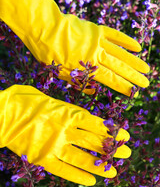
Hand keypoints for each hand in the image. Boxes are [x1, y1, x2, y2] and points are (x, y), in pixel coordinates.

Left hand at [0, 0, 149, 95]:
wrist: (43, 28)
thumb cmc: (50, 54)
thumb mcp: (61, 73)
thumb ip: (80, 82)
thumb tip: (94, 92)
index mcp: (87, 67)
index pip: (111, 79)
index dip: (124, 86)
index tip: (135, 92)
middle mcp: (96, 54)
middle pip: (119, 67)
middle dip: (134, 76)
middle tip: (146, 83)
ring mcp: (98, 40)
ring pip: (121, 52)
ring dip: (135, 61)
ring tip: (146, 68)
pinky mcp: (96, 29)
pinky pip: (115, 35)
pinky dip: (126, 41)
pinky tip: (137, 47)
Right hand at [0, 85, 130, 185]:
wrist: (2, 113)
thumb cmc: (24, 101)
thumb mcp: (48, 98)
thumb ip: (64, 108)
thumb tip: (76, 116)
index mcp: (67, 113)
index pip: (96, 124)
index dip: (111, 131)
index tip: (123, 135)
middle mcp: (64, 130)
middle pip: (93, 141)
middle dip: (111, 148)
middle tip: (125, 154)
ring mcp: (54, 145)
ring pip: (82, 158)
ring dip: (99, 165)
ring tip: (113, 172)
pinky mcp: (42, 158)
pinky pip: (63, 169)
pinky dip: (77, 176)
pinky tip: (90, 181)